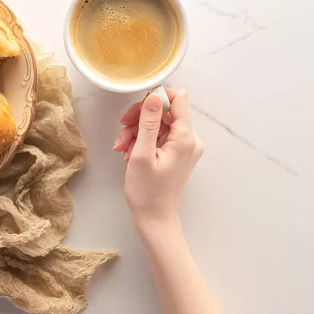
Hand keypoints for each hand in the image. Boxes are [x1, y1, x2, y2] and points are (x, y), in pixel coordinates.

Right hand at [113, 89, 203, 230]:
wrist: (154, 218)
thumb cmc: (147, 192)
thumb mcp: (142, 154)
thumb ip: (148, 123)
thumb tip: (153, 96)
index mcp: (185, 138)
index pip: (179, 99)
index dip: (156, 99)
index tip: (137, 110)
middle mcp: (190, 140)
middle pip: (165, 112)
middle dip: (140, 119)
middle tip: (123, 132)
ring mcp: (184, 147)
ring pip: (158, 124)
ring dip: (137, 132)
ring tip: (123, 148)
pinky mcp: (177, 153)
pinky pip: (159, 136)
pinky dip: (143, 141)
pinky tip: (131, 153)